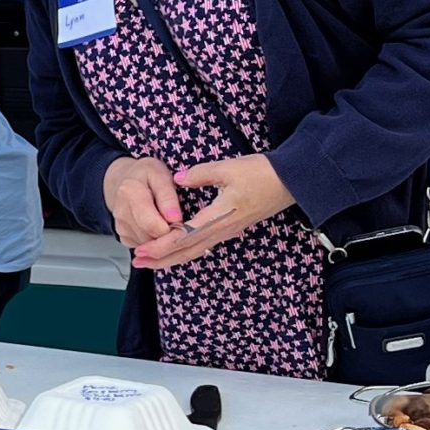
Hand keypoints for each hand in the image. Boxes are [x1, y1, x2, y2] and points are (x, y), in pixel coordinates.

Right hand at [102, 155, 184, 249]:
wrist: (124, 179)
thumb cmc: (145, 175)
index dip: (174, 228)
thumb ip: (168, 196)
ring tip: (167, 222)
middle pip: (151, 238)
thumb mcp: (161, 175)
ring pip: (148, 246)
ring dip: (162, 238)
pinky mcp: (123, 237)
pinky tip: (157, 227)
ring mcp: (120, 227)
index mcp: (130, 193)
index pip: (153, 224)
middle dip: (169, 234)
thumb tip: (174, 219)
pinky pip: (144, 248)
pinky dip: (154, 241)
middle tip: (179, 222)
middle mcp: (121, 212)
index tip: (184, 222)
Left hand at [134, 153, 296, 271]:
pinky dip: (185, 250)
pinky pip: (204, 244)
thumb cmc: (262, 174)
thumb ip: (199, 174)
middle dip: (160, 258)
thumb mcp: (228, 168)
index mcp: (219, 216)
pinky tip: (176, 249)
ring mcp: (228, 231)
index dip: (161, 245)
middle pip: (187, 251)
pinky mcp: (231, 228)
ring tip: (151, 260)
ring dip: (171, 257)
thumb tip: (176, 179)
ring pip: (195, 250)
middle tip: (137, 261)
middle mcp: (222, 229)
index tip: (142, 249)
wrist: (292, 181)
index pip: (184, 237)